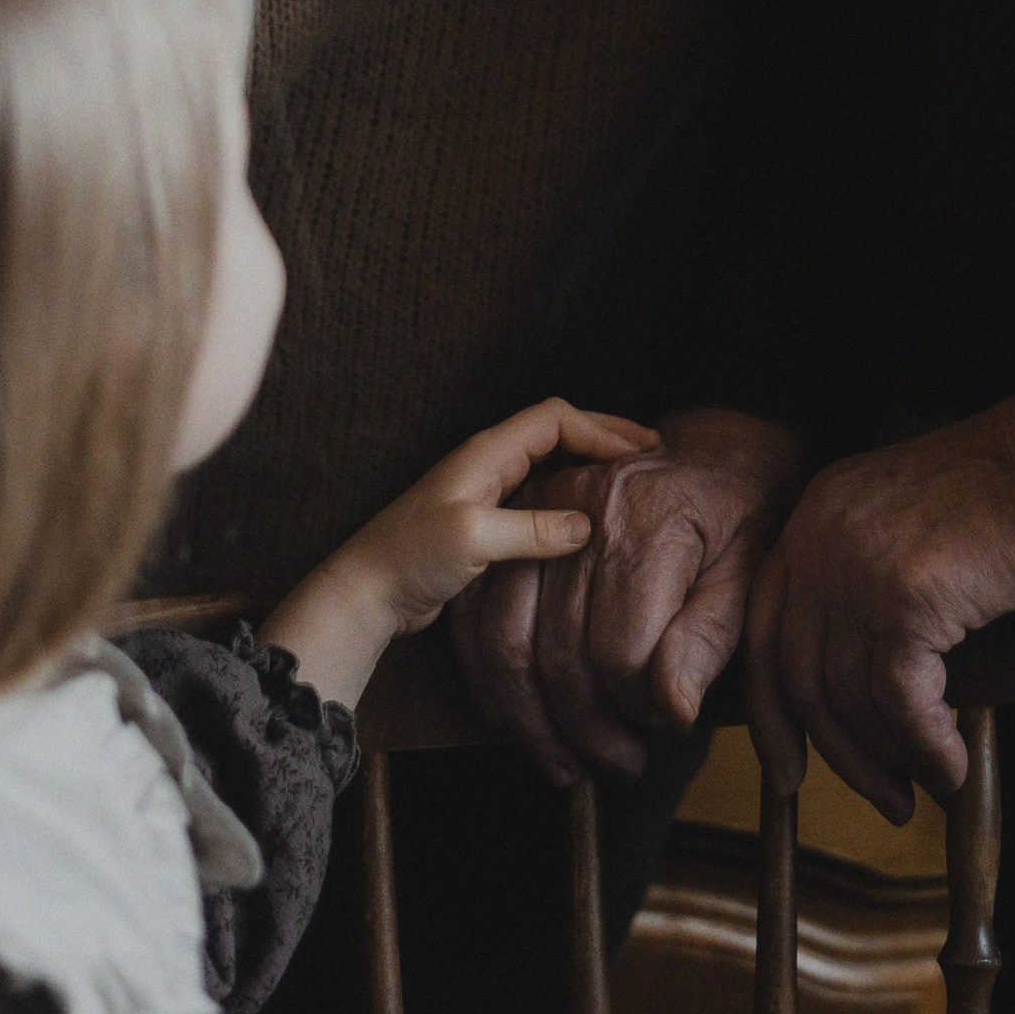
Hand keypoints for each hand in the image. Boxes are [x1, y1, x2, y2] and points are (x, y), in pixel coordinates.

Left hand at [260, 398, 658, 711]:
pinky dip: (571, 497)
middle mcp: (489, 464)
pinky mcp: (484, 523)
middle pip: (557, 432)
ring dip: (589, 465)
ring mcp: (486, 493)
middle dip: (603, 436)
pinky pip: (539, 497)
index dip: (600, 428)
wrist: (365, 594)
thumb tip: (586, 525)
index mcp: (487, 453)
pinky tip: (590, 520)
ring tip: (629, 479)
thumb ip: (531, 529)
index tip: (641, 449)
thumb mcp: (473, 539)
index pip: (555, 419)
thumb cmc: (409, 558)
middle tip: (649, 452)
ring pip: (550, 464)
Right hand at [447, 404, 805, 786]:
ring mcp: (538, 511)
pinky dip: (486, 676)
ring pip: (510, 643)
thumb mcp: (750, 572)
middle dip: (589, 729)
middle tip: (623, 764)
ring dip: (534, 720)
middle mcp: (585, 507)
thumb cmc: (739, 518)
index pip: (623, 647)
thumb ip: (710, 640)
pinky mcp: (511, 522)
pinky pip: (476, 615)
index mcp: (652, 516)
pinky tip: (513, 720)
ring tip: (571, 763)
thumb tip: (671, 711)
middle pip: (562, 652)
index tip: (669, 725)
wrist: (715, 454)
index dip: (643, 706)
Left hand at [744, 381, 1014, 820]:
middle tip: (879, 796)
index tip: (786, 768)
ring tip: (925, 788)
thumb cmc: (1007, 496)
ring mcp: (857, 568)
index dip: (773, 713)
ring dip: (889, 759)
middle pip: (800, 675)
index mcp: (813, 517)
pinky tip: (952, 766)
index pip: (767, 633)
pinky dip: (926, 747)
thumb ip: (865, 586)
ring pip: (850, 698)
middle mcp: (820, 540)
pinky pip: (901, 702)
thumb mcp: (905, 525)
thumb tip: (862, 694)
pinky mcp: (905, 598)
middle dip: (837, 753)